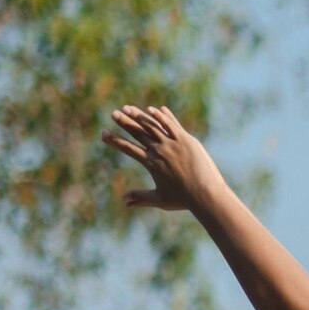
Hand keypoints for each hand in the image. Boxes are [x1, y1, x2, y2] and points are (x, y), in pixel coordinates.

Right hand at [100, 106, 222, 214]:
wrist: (205, 194)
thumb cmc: (183, 199)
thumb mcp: (159, 199)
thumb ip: (140, 198)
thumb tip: (123, 201)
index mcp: (150, 163)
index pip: (128, 148)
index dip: (114, 140)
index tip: (103, 133)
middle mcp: (159, 151)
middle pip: (138, 133)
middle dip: (124, 122)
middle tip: (113, 113)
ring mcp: (173, 144)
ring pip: (153, 126)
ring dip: (139, 116)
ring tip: (128, 108)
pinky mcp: (186, 140)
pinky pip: (171, 125)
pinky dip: (162, 117)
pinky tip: (153, 109)